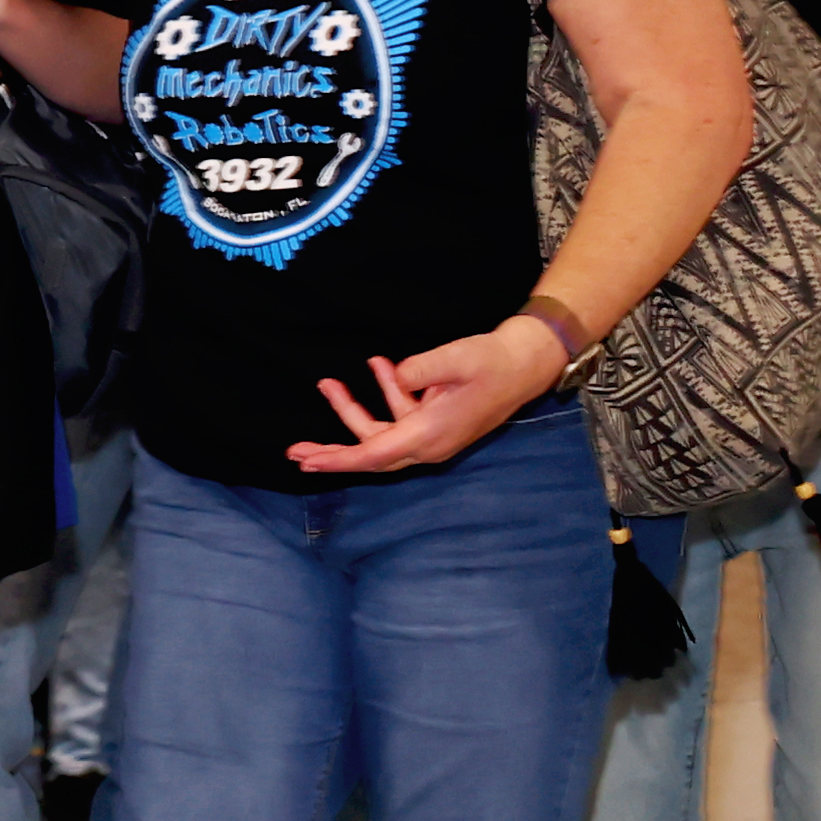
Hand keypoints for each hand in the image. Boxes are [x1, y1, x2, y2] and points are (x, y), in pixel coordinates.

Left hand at [289, 324, 554, 476]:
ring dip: (354, 409)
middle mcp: (428, 443)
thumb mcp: (455, 359)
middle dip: (333, 451)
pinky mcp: (435, 421)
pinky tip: (378, 365)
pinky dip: (385, 394)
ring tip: (328, 383)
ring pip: (381, 431)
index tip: (307, 461)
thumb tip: (394, 376)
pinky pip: (399, 416)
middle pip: (370, 453)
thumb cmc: (491, 362)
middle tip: (295, 450)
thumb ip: (420, 370)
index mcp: (430, 435)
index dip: (338, 459)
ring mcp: (432, 434)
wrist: (525, 362)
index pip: (374, 454)